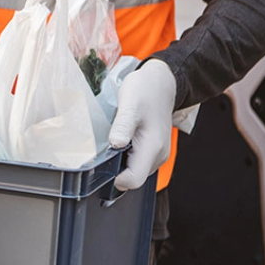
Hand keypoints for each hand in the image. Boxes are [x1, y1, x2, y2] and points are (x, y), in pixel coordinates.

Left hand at [109, 59, 175, 190]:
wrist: (161, 84)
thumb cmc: (146, 91)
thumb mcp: (130, 104)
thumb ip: (122, 125)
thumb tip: (115, 144)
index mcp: (153, 148)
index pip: (133, 181)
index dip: (115, 178)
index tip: (103, 164)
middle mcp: (158, 156)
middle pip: (132, 179)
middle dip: (116, 170)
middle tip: (105, 148)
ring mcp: (157, 155)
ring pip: (134, 172)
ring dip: (120, 163)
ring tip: (114, 142)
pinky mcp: (154, 152)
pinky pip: (136, 163)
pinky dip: (125, 157)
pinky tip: (121, 142)